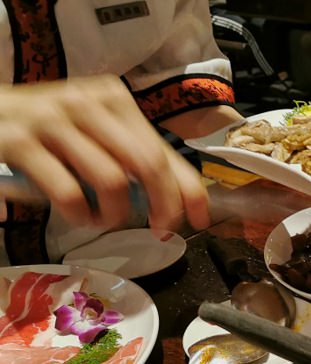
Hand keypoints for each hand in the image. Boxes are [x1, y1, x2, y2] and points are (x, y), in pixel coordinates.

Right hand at [0, 75, 209, 230]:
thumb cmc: (46, 129)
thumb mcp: (94, 132)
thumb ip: (132, 157)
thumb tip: (176, 196)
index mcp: (113, 100)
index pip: (163, 149)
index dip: (189, 188)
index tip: (200, 217)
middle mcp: (87, 104)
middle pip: (147, 164)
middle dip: (163, 205)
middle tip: (159, 229)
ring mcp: (53, 121)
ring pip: (112, 180)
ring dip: (114, 214)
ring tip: (103, 220)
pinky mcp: (22, 143)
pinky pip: (69, 192)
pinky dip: (80, 215)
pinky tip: (77, 215)